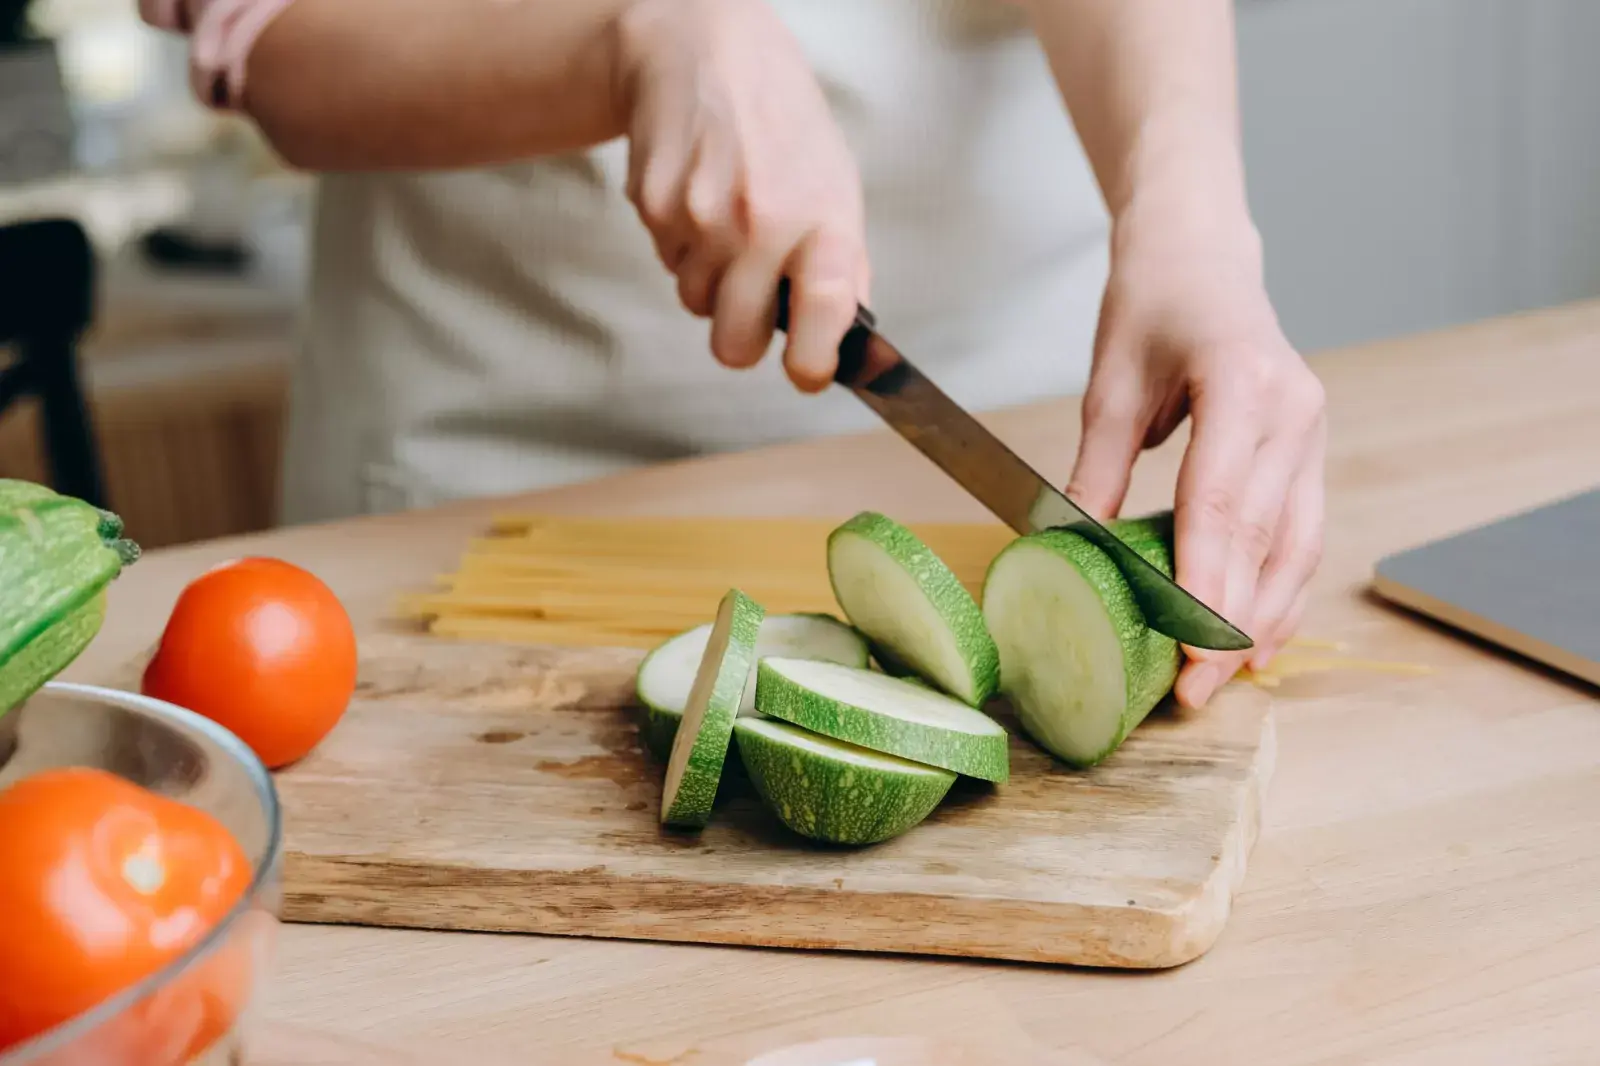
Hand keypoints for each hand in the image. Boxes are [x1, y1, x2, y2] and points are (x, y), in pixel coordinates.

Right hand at [614, 0, 868, 391]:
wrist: (707, 53)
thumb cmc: (781, 124)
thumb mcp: (836, 185)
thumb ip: (844, 265)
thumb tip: (843, 337)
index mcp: (821, 219)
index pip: (822, 315)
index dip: (811, 363)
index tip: (807, 372)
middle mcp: (762, 223)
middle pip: (734, 345)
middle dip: (741, 335)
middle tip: (752, 299)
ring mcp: (701, 217)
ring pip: (695, 305)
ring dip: (709, 281)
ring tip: (726, 223)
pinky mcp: (654, 206)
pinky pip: (666, 263)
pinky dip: (681, 245)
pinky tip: (697, 197)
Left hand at [1066, 196, 1326, 707]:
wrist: (1201, 252)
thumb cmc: (1151, 302)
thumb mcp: (1109, 383)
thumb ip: (1097, 470)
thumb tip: (1072, 552)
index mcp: (1245, 386)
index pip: (1224, 505)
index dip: (1208, 584)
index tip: (1189, 650)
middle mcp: (1295, 413)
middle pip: (1268, 540)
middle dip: (1233, 624)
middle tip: (1193, 693)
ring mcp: (1312, 431)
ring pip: (1298, 547)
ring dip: (1266, 619)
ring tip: (1224, 681)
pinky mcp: (1309, 450)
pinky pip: (1301, 533)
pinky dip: (1280, 589)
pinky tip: (1257, 636)